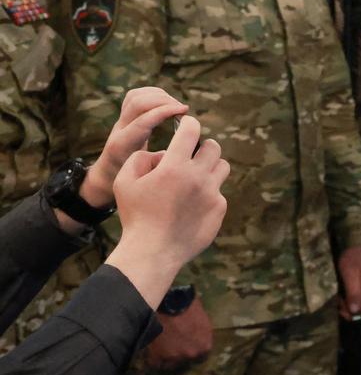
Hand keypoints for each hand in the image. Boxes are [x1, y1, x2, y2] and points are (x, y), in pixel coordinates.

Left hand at [85, 86, 189, 208]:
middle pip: (137, 102)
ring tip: (176, 105)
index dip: (165, 111)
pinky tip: (167, 102)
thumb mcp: (146, 175)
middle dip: (162, 100)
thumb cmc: (129, 180)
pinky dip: (153, 94)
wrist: (106, 176)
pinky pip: (135, 96)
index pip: (143, 120)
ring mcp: (119, 121)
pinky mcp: (123, 117)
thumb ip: (162, 162)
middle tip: (182, 109)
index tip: (185, 112)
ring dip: (158, 95)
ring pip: (134, 96)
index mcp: (123, 145)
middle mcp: (118, 130)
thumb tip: (186, 151)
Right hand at [102, 114, 230, 305]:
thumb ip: (141, 158)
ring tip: (196, 176)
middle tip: (192, 154)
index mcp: (174, 166)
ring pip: (222, 167)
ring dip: (210, 166)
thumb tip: (162, 153)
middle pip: (213, 147)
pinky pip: (219, 191)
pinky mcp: (219, 209)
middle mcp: (198, 177)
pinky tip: (193, 203)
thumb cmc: (135, 215)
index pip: (191, 131)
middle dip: (202, 146)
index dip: (189, 123)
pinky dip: (209, 192)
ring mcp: (212, 193)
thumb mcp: (124, 181)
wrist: (153, 251)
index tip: (186, 125)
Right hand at [142, 295, 213, 370]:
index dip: (193, 349)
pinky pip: (155, 363)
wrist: (169, 302)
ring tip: (162, 348)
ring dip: (167, 357)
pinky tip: (152, 352)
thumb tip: (195, 337)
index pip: (201, 355)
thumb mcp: (202, 321)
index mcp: (205, 345)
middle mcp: (192, 354)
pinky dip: (153, 358)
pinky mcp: (158, 355)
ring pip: (170, 363)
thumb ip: (200, 334)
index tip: (187, 346)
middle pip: (185, 359)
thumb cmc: (188, 305)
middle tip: (173, 344)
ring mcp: (175, 356)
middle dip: (180, 353)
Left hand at [336, 245, 360, 321]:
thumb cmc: (353, 259)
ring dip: (347, 305)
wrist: (359, 246)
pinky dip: (348, 299)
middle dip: (348, 310)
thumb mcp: (350, 275)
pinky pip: (358, 300)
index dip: (353, 316)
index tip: (343, 309)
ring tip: (340, 296)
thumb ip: (353, 293)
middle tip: (339, 301)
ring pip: (359, 307)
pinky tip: (343, 293)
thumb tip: (355, 311)